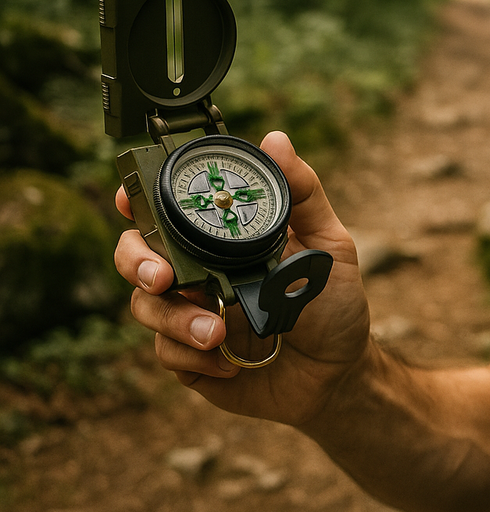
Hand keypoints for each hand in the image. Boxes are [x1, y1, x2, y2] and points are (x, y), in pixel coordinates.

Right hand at [114, 131, 370, 424]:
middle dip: (136, 261)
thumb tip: (276, 140)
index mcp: (225, 239)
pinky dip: (192, 355)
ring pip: (146, 306)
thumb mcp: (328, 244)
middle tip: (162, 278)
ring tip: (218, 332)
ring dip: (175, 319)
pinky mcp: (191, 357)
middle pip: (139, 255)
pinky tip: (230, 364)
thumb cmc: (333, 301)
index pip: (170, 212)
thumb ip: (303, 193)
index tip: (129, 199)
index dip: (138, 201)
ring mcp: (193, 313)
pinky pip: (166, 352)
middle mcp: (202, 271)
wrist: (338, 371)